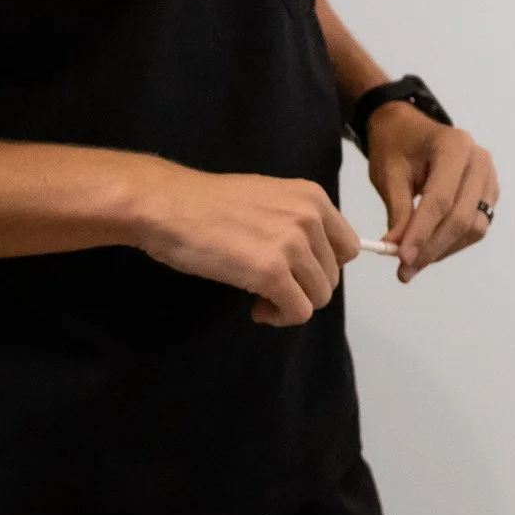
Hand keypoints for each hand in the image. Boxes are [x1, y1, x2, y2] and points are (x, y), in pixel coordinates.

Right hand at [129, 167, 361, 325]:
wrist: (167, 206)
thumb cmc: (207, 204)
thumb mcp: (267, 199)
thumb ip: (295, 222)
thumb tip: (313, 260)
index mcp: (312, 197)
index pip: (346, 248)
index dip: (320, 266)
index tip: (292, 271)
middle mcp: (310, 217)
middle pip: (333, 276)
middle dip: (304, 287)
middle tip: (269, 286)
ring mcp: (292, 244)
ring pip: (319, 297)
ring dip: (290, 304)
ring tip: (259, 296)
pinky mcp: (271, 272)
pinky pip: (298, 312)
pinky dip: (279, 317)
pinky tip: (255, 307)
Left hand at [367, 103, 499, 280]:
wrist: (409, 129)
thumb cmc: (396, 145)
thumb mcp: (388, 174)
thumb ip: (398, 212)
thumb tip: (397, 249)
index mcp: (454, 146)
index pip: (441, 199)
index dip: (422, 232)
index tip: (401, 258)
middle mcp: (479, 160)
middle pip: (462, 217)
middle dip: (432, 248)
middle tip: (404, 270)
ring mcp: (489, 177)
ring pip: (474, 227)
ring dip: (443, 250)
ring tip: (413, 263)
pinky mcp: (489, 194)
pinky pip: (477, 227)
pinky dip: (453, 243)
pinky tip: (429, 249)